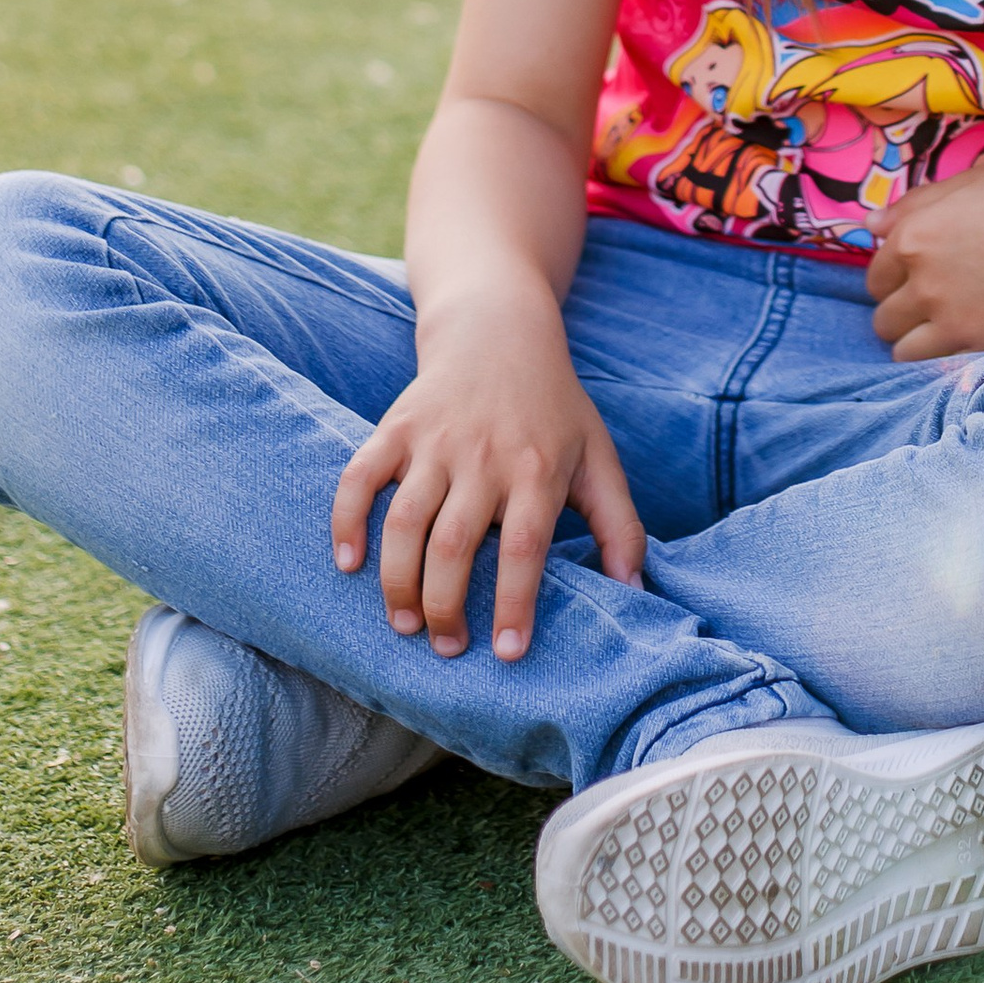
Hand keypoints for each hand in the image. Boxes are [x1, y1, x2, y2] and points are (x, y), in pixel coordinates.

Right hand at [328, 299, 643, 658]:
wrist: (500, 331)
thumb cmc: (554, 407)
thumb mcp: (599, 457)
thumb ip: (620, 526)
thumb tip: (636, 595)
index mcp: (536, 469)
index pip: (524, 546)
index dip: (514, 602)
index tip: (506, 652)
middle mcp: (483, 457)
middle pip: (455, 543)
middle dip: (445, 605)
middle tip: (446, 647)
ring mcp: (434, 441)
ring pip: (405, 520)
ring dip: (397, 579)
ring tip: (404, 625)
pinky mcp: (396, 427)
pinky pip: (360, 476)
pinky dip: (347, 519)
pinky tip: (348, 563)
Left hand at [864, 151, 983, 358]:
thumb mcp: (978, 178)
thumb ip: (920, 202)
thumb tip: (871, 225)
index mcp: (916, 234)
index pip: (877, 274)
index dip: (895, 278)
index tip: (917, 278)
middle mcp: (923, 280)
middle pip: (883, 317)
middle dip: (901, 312)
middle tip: (933, 305)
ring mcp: (951, 319)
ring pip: (902, 350)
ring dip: (917, 343)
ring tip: (947, 331)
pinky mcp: (983, 348)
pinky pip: (942, 368)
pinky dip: (948, 360)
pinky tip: (971, 345)